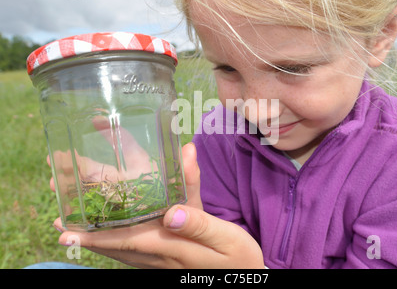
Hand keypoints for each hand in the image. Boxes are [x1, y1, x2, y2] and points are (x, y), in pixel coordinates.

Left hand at [52, 143, 263, 268]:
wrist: (246, 277)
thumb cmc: (238, 256)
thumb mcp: (226, 237)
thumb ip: (200, 222)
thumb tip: (171, 211)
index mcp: (174, 247)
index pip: (128, 240)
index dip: (97, 235)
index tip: (67, 231)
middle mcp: (160, 258)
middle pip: (116, 248)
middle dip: (86, 237)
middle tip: (58, 224)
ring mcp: (161, 264)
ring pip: (121, 254)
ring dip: (94, 242)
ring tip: (70, 230)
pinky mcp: (164, 264)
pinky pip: (131, 255)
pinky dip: (112, 245)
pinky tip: (105, 237)